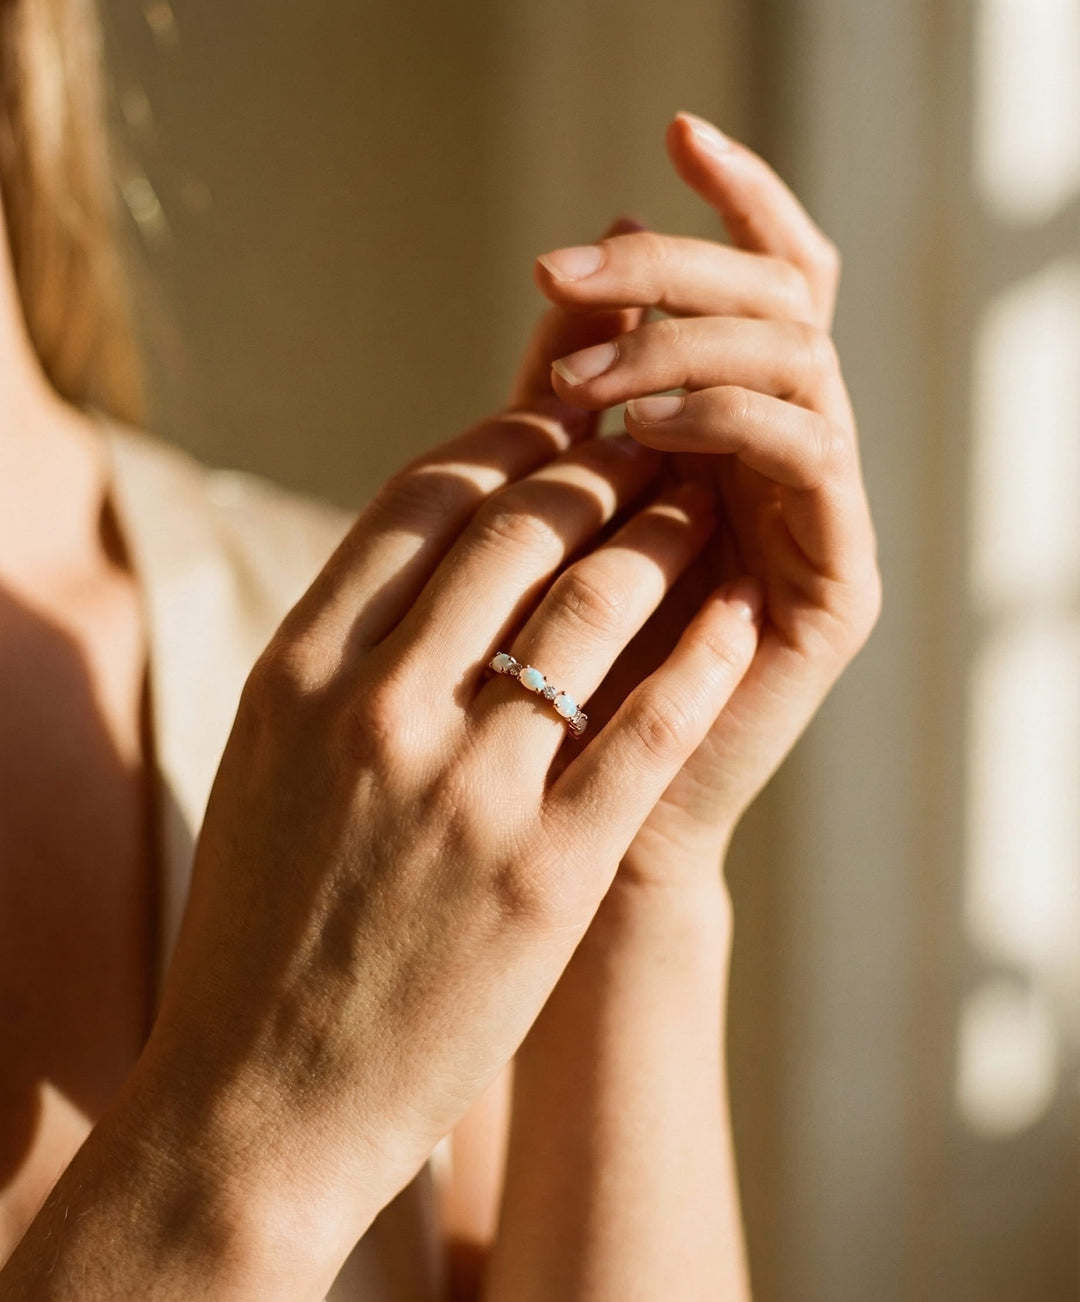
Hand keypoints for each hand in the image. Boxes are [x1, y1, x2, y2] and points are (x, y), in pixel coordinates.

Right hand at [133, 374, 763, 1281]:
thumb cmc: (260, 928)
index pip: (421, 501)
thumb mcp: (266, 759)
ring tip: (705, 499)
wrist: (259, 1099)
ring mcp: (468, 792)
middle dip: (599, 464)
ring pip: (594, 606)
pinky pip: (650, 727)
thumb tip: (427, 555)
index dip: (505, 437)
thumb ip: (340, 652)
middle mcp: (378, 710)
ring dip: (663, 533)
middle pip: (519, 529)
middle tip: (651, 438)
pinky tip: (741, 610)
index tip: (557, 419)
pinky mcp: (548, 872)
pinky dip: (706, 653)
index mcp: (298, 672)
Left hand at [534, 112, 881, 882]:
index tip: (668, 136)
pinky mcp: (838, 581)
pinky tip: (629, 430)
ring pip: (798, 356)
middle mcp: (794, 457)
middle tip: (562, 269)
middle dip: (672, 264)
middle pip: (784, 296)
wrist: (578, 822)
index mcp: (737, 429)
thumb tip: (586, 253)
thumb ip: (572, 392)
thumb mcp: (552, 500)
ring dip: (682, 336)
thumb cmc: (549, 666)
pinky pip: (806, 448)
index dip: (734, 202)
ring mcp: (822, 514)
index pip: (767, 283)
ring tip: (574, 378)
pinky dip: (719, 411)